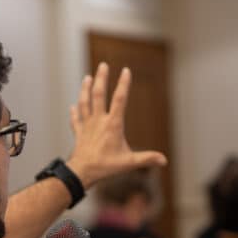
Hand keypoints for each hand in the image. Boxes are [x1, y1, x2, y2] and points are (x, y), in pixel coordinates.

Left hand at [67, 62, 167, 188]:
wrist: (82, 172)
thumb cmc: (106, 167)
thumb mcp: (129, 163)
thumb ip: (146, 159)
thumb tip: (164, 160)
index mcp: (113, 125)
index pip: (120, 99)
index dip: (124, 84)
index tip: (126, 70)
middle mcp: (99, 121)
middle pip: (99, 95)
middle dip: (102, 78)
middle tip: (103, 65)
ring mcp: (87, 126)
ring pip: (85, 102)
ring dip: (85, 89)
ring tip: (87, 78)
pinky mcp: (79, 133)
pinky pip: (76, 120)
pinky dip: (75, 112)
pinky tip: (73, 106)